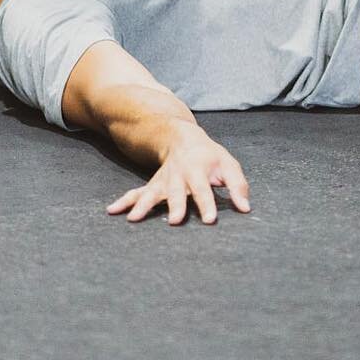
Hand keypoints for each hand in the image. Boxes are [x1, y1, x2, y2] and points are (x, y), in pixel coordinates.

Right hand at [107, 129, 250, 225]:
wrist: (181, 138)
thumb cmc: (209, 156)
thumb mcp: (228, 165)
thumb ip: (238, 186)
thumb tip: (246, 208)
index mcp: (198, 169)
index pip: (204, 188)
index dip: (207, 204)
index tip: (209, 220)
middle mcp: (178, 175)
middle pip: (177, 191)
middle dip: (175, 206)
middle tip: (175, 222)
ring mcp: (162, 180)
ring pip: (152, 192)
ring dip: (143, 205)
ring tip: (133, 219)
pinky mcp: (152, 185)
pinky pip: (136, 193)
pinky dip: (124, 201)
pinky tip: (113, 211)